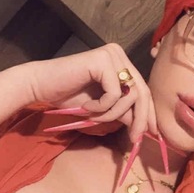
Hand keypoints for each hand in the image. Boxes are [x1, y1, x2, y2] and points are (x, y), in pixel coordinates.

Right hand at [29, 44, 157, 142]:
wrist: (41, 87)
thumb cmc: (69, 97)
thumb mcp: (104, 108)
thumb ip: (124, 112)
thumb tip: (147, 127)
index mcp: (121, 63)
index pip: (143, 90)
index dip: (150, 113)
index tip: (152, 133)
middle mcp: (119, 55)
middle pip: (142, 92)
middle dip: (141, 118)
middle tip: (135, 138)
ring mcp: (112, 55)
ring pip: (130, 94)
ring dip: (113, 113)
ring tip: (94, 116)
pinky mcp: (102, 59)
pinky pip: (115, 93)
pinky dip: (102, 106)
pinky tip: (86, 106)